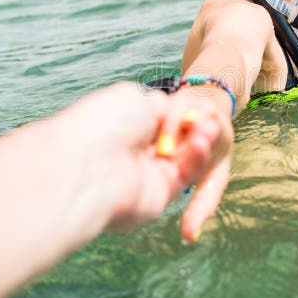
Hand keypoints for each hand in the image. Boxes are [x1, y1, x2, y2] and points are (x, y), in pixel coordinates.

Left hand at [46, 82, 232, 240]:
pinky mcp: (158, 198)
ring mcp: (146, 176)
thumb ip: (162, 106)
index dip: (183, 114)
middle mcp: (135, 154)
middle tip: (208, 117)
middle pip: (180, 140)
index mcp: (127, 128)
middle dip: (196, 128)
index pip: (164, 121)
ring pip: (186, 158)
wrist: (88, 164)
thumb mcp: (136, 98)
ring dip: (200, 142)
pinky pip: (185, 176)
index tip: (195, 106)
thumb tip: (177, 117)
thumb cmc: (105, 124)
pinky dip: (197, 159)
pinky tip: (201, 143)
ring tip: (209, 127)